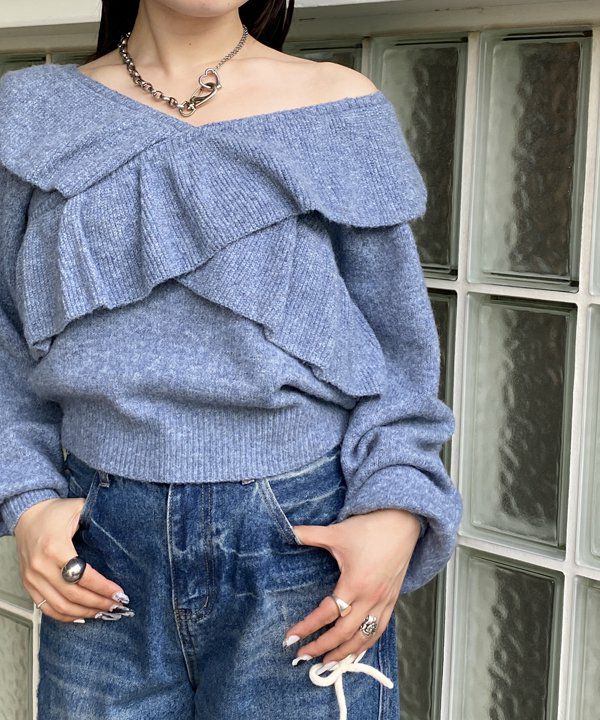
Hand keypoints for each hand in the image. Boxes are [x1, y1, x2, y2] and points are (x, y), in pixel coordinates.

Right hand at [14, 498, 129, 621]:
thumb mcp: (78, 508)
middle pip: (73, 596)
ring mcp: (32, 577)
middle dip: (98, 603)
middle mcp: (41, 566)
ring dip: (84, 612)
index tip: (120, 593)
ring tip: (103, 612)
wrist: (27, 515)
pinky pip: (45, 607)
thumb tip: (122, 532)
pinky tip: (81, 616)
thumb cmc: (54, 512)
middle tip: (116, 605)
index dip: (103, 588)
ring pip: (60, 606)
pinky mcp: (28, 584)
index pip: (83, 576)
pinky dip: (64, 616)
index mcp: (55, 547)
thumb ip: (98, 518)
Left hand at [283, 508, 420, 664]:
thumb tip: (288, 532)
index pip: (327, 613)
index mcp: (355, 583)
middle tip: (303, 656)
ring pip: (364, 637)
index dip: (307, 627)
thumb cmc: (371, 527)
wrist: (402, 522)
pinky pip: (379, 630)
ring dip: (344, 653)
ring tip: (327, 663)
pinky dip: (366, 644)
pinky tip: (355, 650)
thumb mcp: (337, 532)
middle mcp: (370, 597)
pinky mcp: (392, 600)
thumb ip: (311, 535)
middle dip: (322, 647)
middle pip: (344, 633)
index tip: (290, 638)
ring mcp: (383, 601)